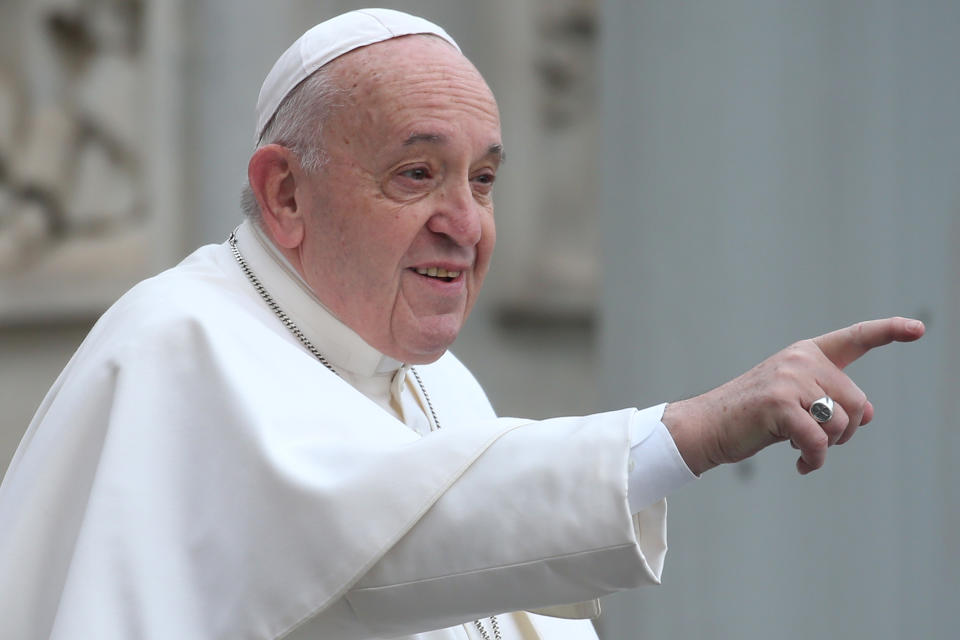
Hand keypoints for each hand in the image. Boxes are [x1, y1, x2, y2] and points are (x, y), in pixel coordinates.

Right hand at [662, 317, 924, 475]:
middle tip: (818, 441)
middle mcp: (800, 360)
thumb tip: (870, 413)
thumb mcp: (797, 404)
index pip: (855, 339)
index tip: (919, 329)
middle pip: (858, 402)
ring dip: (829, 447)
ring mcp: (789, 380)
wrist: (706, 426)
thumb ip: (832, 401)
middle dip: (846, 431)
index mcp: (805, 354)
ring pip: (842, 423)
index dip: (890, 332)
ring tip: (804, 449)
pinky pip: (820, 442)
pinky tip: (801, 464)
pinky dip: (815, 460)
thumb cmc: (751, 418)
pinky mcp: (779, 404)